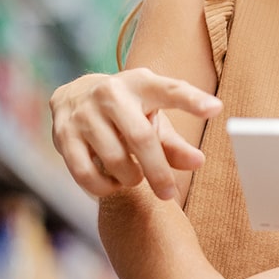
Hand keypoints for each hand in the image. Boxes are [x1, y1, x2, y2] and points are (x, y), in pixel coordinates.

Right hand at [50, 68, 221, 200]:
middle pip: (141, 138)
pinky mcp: (63, 135)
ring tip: (135, 177)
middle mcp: (112, 94)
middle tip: (170, 194)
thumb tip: (198, 163)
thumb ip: (175, 144)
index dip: (193, 100)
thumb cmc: (129, 111)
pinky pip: (86, 173)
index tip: (215, 108)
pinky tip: (113, 183)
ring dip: (130, 177)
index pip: (171, 90)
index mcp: (143, 84)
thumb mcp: (154, 119)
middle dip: (158, 171)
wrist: (74, 95)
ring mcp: (84, 113)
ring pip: (114, 159)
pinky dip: (103, 187)